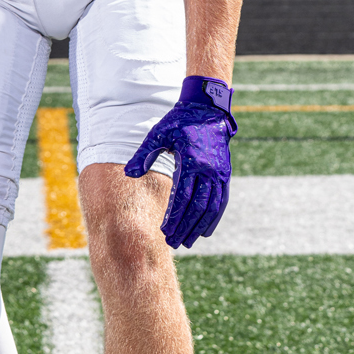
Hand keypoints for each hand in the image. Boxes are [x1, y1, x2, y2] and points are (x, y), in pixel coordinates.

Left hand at [124, 76, 236, 249]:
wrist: (207, 110)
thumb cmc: (179, 122)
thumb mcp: (159, 133)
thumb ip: (144, 154)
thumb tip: (128, 173)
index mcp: (192, 162)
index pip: (182, 197)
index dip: (174, 217)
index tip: (164, 232)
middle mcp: (209, 171)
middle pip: (197, 207)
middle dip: (185, 228)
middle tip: (173, 243)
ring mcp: (220, 174)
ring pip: (211, 208)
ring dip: (199, 227)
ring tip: (188, 242)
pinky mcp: (225, 175)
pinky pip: (221, 201)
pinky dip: (214, 218)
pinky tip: (205, 232)